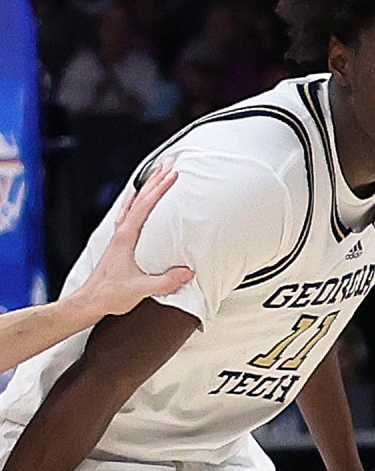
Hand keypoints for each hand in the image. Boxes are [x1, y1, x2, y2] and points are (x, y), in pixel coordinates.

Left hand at [75, 166, 194, 318]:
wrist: (90, 301)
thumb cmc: (109, 293)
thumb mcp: (142, 288)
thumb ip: (166, 280)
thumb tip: (187, 271)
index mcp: (126, 238)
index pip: (145, 207)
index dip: (159, 190)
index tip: (171, 177)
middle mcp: (120, 234)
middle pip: (138, 200)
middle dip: (153, 183)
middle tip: (167, 169)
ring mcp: (118, 238)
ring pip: (131, 206)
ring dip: (144, 190)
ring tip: (154, 179)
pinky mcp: (119, 245)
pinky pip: (128, 217)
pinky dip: (136, 205)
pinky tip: (140, 206)